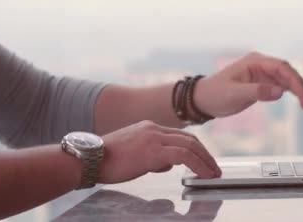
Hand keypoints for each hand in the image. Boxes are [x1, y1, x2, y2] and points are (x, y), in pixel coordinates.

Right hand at [98, 120, 220, 183]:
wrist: (88, 159)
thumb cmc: (106, 161)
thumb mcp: (134, 155)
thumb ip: (153, 157)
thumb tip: (167, 165)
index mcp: (150, 128)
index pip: (181, 136)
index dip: (196, 149)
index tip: (204, 160)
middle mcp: (155, 129)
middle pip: (190, 139)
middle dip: (205, 154)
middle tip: (214, 168)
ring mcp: (154, 138)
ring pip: (190, 146)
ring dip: (205, 161)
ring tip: (213, 173)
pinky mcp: (153, 150)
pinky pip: (184, 156)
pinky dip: (198, 165)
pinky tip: (203, 175)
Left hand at [194, 52, 302, 117]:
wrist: (203, 100)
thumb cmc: (215, 94)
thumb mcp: (235, 94)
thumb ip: (258, 91)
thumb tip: (280, 92)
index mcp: (255, 62)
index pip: (281, 68)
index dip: (295, 81)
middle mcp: (262, 65)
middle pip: (288, 73)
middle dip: (302, 88)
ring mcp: (263, 74)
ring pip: (288, 81)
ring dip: (301, 92)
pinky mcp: (263, 84)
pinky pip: (283, 87)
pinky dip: (294, 95)